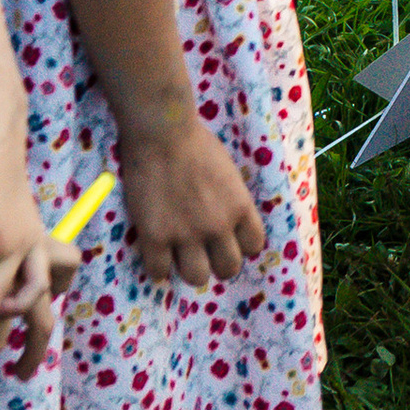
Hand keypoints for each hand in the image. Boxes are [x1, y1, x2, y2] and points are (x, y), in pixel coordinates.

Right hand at [118, 116, 266, 290]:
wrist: (162, 133)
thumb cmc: (196, 144)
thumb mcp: (229, 173)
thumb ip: (232, 200)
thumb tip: (229, 222)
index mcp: (240, 207)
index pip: (254, 246)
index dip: (241, 246)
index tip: (228, 240)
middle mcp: (218, 226)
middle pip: (228, 269)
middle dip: (218, 264)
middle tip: (204, 253)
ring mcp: (186, 234)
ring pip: (196, 277)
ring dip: (189, 269)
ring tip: (180, 256)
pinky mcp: (155, 236)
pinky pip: (159, 271)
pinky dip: (158, 267)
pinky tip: (156, 253)